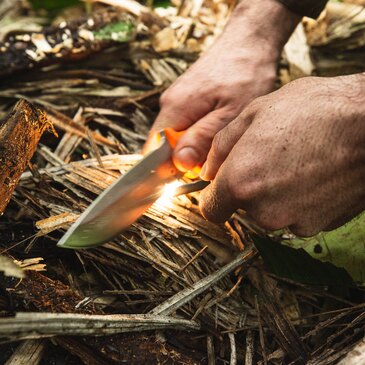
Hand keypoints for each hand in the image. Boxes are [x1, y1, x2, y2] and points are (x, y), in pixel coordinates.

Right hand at [146, 0, 299, 170]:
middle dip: (186, 162)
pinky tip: (218, 132)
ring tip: (220, 144)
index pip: (154, 151)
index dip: (166, 171)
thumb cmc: (246, 73)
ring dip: (195, 149)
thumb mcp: (231, 113)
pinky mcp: (188, 99)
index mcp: (175, 109)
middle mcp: (170, 104)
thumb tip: (180, 164)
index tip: (187, 180)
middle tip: (214, 162)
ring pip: (177, 138)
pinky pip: (186, 126)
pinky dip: (199, 136)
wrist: (250, 40)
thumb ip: (203, 139)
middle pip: (165, 147)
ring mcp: (178, 100)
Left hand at [200, 75, 364, 236]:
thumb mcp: (253, 114)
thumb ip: (220, 148)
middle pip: (243, 209)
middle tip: (270, 158)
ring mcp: (294, 221)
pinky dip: (300, 200)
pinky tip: (314, 174)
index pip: (211, 210)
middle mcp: (263, 210)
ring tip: (296, 162)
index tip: (223, 185)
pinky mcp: (319, 225)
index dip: (215, 196)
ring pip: (271, 213)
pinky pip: (297, 215)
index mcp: (240, 183)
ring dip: (276, 194)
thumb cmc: (315, 111)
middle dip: (249, 188)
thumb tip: (207, 172)